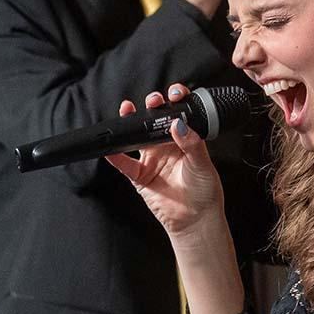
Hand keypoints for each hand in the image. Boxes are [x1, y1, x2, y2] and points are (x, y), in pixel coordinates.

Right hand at [106, 84, 224, 240]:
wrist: (196, 219)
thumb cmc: (204, 190)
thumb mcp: (202, 164)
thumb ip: (192, 143)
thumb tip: (179, 124)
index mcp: (184, 139)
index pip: (178, 114)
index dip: (175, 101)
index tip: (175, 94)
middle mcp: (166, 146)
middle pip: (155, 120)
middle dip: (153, 106)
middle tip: (154, 101)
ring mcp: (152, 159)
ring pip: (137, 136)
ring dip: (130, 122)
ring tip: (127, 109)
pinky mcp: (140, 176)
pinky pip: (124, 164)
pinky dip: (115, 157)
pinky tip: (109, 148)